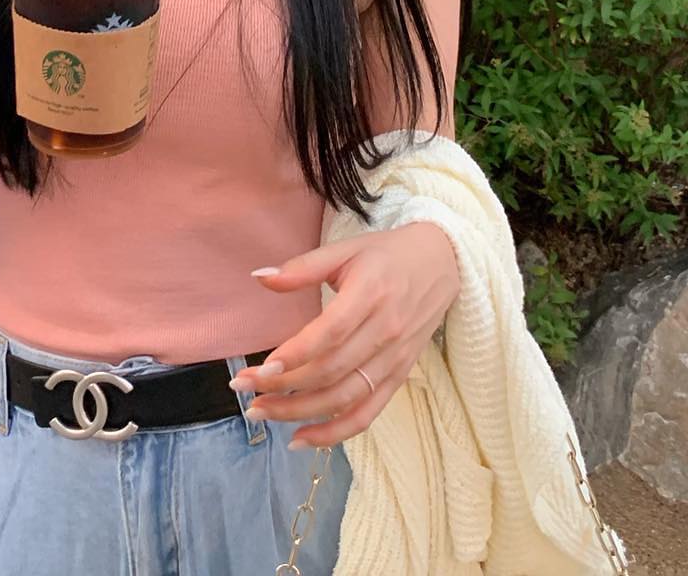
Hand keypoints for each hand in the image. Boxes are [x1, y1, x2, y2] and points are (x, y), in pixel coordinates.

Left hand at [228, 222, 460, 449]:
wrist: (442, 264)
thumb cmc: (386, 255)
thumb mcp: (346, 250)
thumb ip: (303, 267)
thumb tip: (259, 277)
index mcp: (370, 294)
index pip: (330, 334)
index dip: (296, 355)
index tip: (262, 369)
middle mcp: (385, 331)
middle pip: (332, 371)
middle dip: (284, 387)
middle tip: (244, 389)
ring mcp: (394, 359)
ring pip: (344, 398)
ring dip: (300, 412)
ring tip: (261, 412)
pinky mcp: (400, 377)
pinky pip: (367, 414)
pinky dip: (335, 433)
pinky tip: (301, 437)